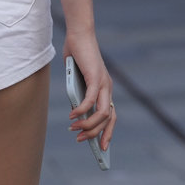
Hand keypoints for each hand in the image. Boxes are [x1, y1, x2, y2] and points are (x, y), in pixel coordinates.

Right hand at [64, 34, 114, 150]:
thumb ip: (77, 96)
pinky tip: (73, 116)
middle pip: (109, 119)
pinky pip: (91, 100)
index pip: (111, 116)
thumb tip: (76, 113)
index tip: (103, 148)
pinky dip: (82, 110)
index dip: (108, 133)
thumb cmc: (77, 56)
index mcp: (105, 90)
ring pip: (102, 113)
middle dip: (97, 134)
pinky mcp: (96, 78)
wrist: (79, 36)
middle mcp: (108, 88)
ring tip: (75, 130)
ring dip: (89, 125)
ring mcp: (104, 83)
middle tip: (82, 141)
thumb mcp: (76, 81)